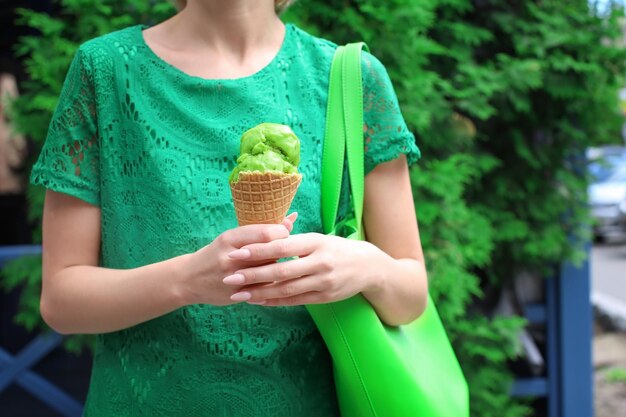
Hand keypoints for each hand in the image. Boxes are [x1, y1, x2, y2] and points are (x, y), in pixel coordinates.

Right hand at [180, 213, 297, 305]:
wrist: (189, 280)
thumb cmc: (216, 254)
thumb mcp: (232, 238)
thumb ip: (261, 231)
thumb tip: (292, 218)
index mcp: (230, 238)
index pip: (266, 233)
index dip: (282, 233)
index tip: (285, 234)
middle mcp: (231, 257)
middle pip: (271, 252)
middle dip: (284, 250)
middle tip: (287, 249)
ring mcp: (234, 278)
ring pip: (270, 271)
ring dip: (280, 267)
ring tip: (281, 263)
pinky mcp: (238, 294)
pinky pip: (265, 288)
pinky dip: (273, 282)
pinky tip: (273, 279)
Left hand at [222, 232, 389, 305]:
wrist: (368, 267)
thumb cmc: (337, 248)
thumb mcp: (318, 239)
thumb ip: (294, 239)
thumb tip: (265, 236)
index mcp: (316, 242)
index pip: (282, 246)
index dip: (258, 251)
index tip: (236, 253)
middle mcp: (320, 262)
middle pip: (281, 271)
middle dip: (252, 275)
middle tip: (229, 278)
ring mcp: (323, 281)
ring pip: (286, 289)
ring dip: (260, 293)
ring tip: (238, 294)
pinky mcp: (325, 297)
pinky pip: (295, 300)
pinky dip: (275, 301)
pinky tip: (259, 301)